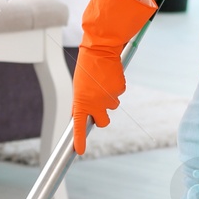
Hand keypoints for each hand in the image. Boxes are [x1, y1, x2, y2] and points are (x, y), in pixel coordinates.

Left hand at [71, 0, 157, 153]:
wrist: (100, 47)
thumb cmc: (87, 66)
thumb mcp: (79, 86)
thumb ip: (81, 101)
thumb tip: (82, 115)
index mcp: (81, 102)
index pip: (79, 126)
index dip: (79, 141)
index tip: (78, 151)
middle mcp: (95, 103)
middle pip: (103, 122)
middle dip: (103, 116)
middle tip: (99, 102)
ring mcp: (108, 98)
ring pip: (112, 105)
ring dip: (109, 97)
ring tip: (103, 81)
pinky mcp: (120, 90)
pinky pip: (119, 93)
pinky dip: (116, 87)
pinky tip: (111, 76)